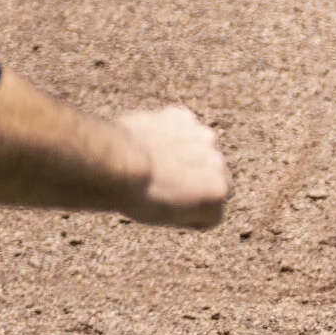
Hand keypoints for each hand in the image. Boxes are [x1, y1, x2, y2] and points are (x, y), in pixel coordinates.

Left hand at [111, 106, 231, 228]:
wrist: (116, 164)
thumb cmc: (139, 197)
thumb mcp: (171, 217)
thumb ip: (194, 208)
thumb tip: (195, 202)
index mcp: (219, 191)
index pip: (215, 204)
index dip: (192, 205)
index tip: (172, 204)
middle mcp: (219, 162)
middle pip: (210, 172)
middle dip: (193, 175)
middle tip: (162, 182)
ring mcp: (203, 136)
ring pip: (197, 147)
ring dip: (184, 152)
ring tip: (153, 161)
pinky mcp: (183, 117)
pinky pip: (180, 126)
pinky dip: (168, 133)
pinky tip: (149, 142)